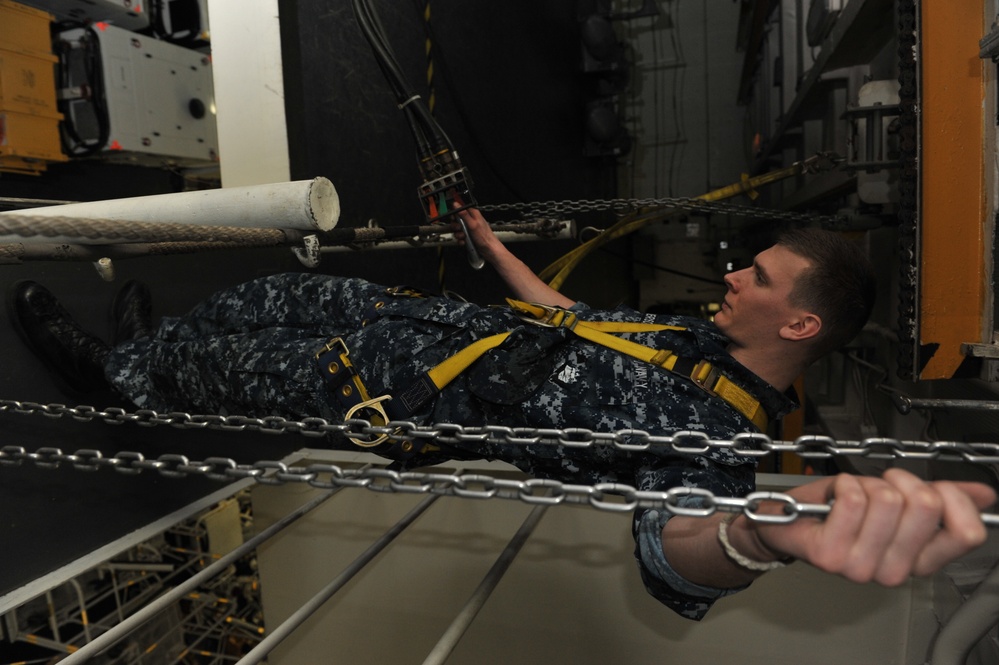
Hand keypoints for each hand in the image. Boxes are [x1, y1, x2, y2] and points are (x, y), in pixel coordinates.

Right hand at [452, 208, 501, 263]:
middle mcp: (471, 220)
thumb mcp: (473, 224)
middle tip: (459, 229)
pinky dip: (460, 240)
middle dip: (456, 226)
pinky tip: (464, 241)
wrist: (489, 250)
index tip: (454, 218)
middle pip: (457, 219)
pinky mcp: (468, 236)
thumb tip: (456, 204)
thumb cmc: (484, 237)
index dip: (455, 213)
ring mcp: (469, 228)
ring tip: (463, 237)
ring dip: (458, 234)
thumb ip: (464, 214)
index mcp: (473, 214)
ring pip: (457, 229)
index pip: (460, 208)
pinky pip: (460, 236)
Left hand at [752, 469, 994, 584]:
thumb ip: (943, 499)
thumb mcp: (896, 502)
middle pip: (926, 506)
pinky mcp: (831, 556)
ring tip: (854, 495)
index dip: (954, 498)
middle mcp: (895, 570)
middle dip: (903, 481)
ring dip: (869, 483)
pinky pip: (854, 498)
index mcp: (919, 560)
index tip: (932, 488)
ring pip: (888, 500)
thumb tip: (984, 495)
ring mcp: (862, 567)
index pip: (967, 533)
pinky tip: (834, 497)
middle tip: (881, 486)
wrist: (787, 522)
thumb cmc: (839, 511)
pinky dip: (843, 483)